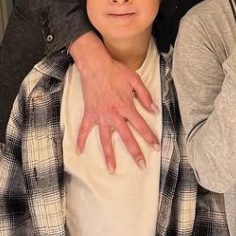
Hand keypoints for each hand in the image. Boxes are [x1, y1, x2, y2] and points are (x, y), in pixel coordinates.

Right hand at [69, 32, 156, 171]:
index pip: (141, 126)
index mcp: (127, 107)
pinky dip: (80, 141)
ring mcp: (100, 116)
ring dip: (109, 155)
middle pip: (126, 138)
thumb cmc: (116, 72)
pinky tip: (79, 152)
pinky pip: (84, 130)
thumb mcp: (136, 81)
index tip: (156, 147)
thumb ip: (146, 96)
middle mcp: (114, 115)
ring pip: (105, 140)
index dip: (150, 137)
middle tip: (142, 165)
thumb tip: (155, 110)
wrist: (95, 66)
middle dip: (135, 152)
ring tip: (112, 169)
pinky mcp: (89, 114)